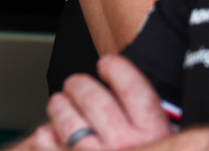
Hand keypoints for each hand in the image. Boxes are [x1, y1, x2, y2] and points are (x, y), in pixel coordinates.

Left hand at [45, 55, 173, 149]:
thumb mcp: (161, 144)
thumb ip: (147, 121)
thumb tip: (119, 83)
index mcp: (154, 134)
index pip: (133, 86)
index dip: (116, 69)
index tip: (107, 66)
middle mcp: (127, 146)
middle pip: (93, 97)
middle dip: (79, 85)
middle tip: (76, 86)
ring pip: (66, 115)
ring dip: (59, 106)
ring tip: (60, 106)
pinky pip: (48, 141)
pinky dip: (46, 135)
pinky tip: (52, 135)